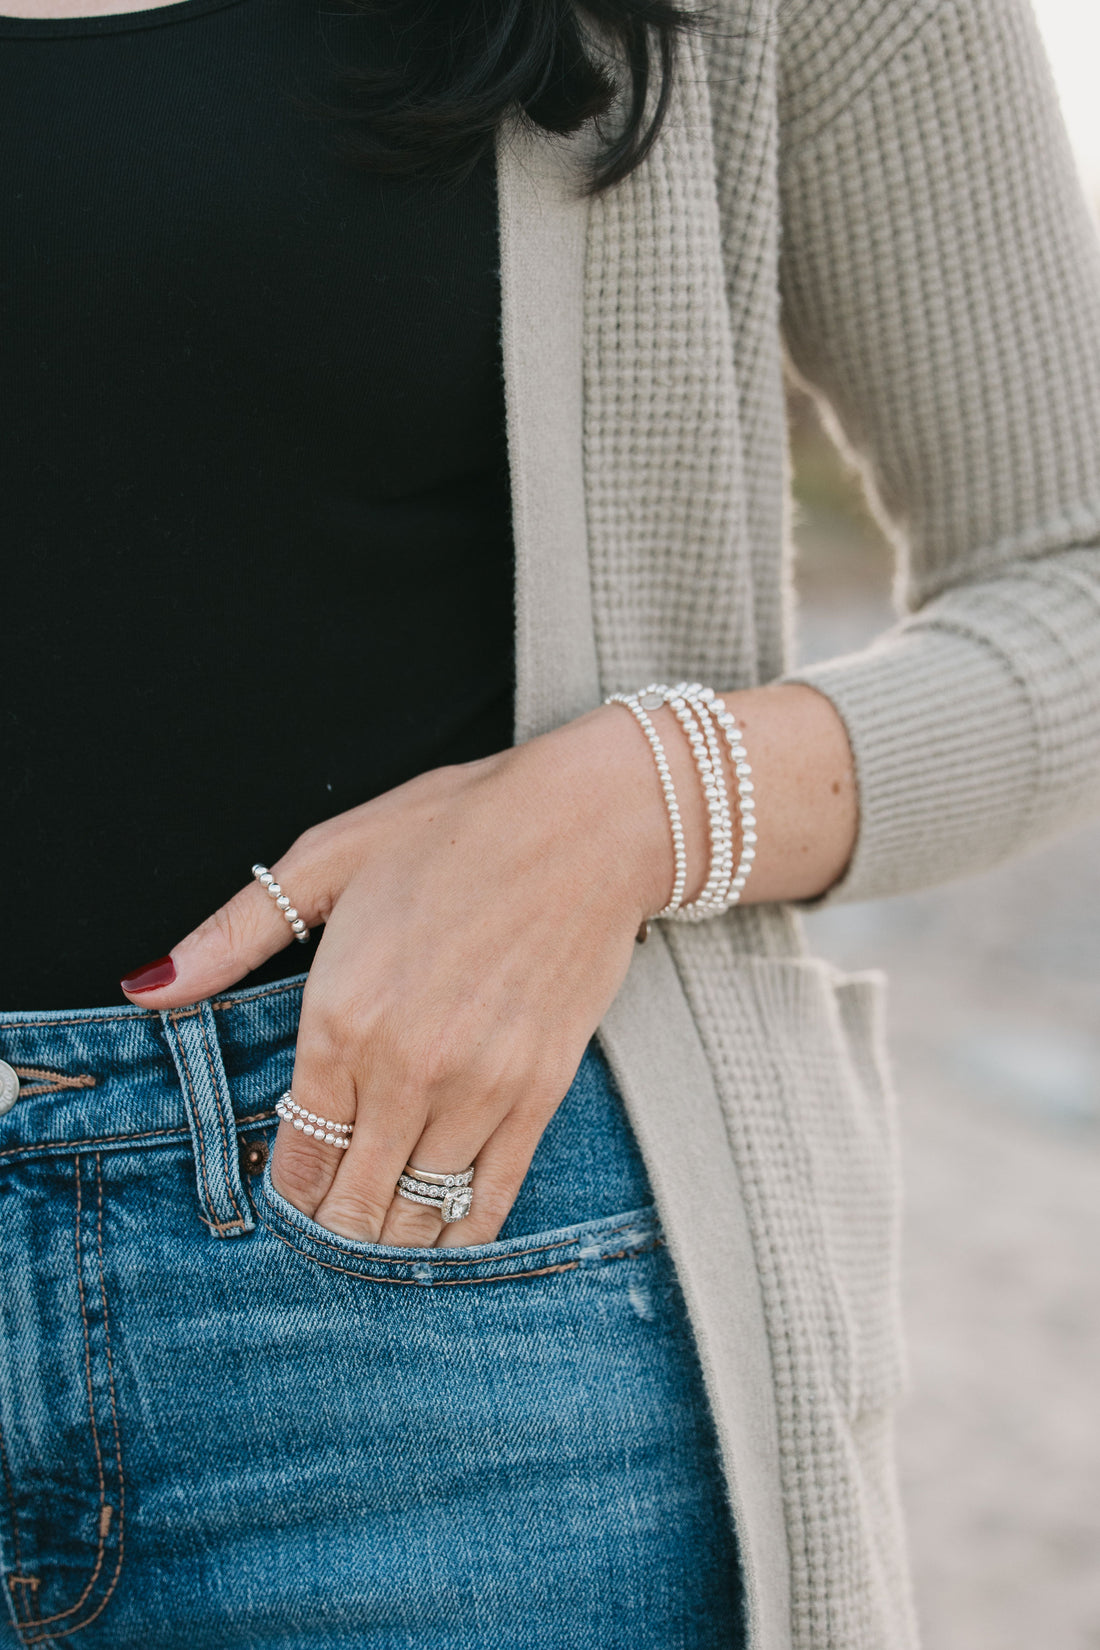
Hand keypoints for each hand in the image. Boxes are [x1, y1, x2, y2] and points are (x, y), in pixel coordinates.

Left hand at [120, 706, 672, 1247]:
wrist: (588, 823)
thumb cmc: (454, 828)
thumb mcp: (326, 859)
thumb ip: (232, 934)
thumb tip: (148, 988)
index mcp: (341, 1014)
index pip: (297, 1151)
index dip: (287, 1192)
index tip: (287, 1199)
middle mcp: (405, 1068)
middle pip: (352, 1201)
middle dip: (331, 1230)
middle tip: (325, 1234)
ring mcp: (478, 1088)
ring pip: (417, 1211)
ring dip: (389, 1240)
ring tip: (373, 1243)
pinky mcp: (539, 1093)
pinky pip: (489, 1199)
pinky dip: (458, 1236)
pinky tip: (440, 1243)